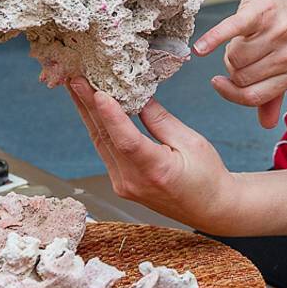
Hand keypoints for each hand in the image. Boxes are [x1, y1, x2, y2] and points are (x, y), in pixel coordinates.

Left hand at [67, 77, 235, 231]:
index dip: (111, 116)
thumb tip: (139, 96)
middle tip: (76, 78)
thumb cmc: (207, 177)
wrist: (210, 209)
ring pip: (101, 143)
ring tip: (78, 88)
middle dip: (88, 105)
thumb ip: (162, 120)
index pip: (127, 142)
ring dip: (89, 114)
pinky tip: (93, 110)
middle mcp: (134, 182)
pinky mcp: (121, 184)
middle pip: (106, 139)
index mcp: (157, 171)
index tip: (98, 93)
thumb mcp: (192, 142)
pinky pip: (106, 151)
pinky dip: (100, 127)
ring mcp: (124, 185)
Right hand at [194, 0, 286, 128]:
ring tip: (240, 36)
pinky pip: (229, 33)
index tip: (219, 83)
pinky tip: (199, 48)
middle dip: (232, 67)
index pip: (254, 96)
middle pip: (241, 78)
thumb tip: (266, 126)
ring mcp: (278, 31)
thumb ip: (275, 92)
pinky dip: (212, 40)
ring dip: (228, 49)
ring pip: (234, 59)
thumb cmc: (286, 21)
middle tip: (238, 49)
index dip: (232, 94)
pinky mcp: (260, 11)